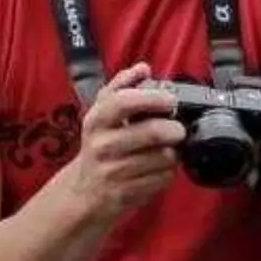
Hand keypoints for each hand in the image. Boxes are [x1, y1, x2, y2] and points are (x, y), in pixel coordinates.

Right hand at [68, 62, 184, 220]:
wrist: (83, 190)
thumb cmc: (100, 146)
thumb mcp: (102, 114)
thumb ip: (121, 86)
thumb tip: (143, 68)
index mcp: (96, 120)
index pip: (124, 101)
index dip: (153, 98)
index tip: (170, 100)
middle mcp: (102, 145)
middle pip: (153, 131)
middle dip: (175, 129)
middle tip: (176, 130)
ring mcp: (113, 171)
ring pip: (164, 156)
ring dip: (172, 153)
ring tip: (163, 151)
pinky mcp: (126, 193)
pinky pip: (163, 178)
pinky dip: (167, 173)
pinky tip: (156, 169)